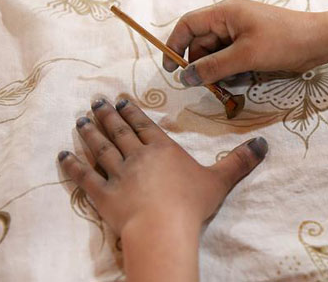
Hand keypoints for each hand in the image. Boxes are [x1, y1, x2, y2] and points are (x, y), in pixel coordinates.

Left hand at [58, 97, 267, 235]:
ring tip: (80, 119)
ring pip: (100, 148)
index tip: (119, 99)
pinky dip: (73, 165)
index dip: (131, 111)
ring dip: (89, 133)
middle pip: (119, 131)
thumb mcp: (220, 180)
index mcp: (163, 149)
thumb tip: (264, 144)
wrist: (163, 228)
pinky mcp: (102, 195)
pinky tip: (63, 154)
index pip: (144, 125)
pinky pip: (84, 177)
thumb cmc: (192, 204)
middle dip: (107, 115)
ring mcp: (117, 174)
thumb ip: (239, 161)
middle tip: (95, 101)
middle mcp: (137, 156)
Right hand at [164, 0, 322, 86]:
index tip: (171, 70)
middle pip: (200, 41)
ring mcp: (241, 31)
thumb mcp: (245, 56)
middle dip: (198, 64)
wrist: (319, 41)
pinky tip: (235, 82)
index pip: (188, 24)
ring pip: (215, 52)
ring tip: (221, 87)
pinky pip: (230, 56)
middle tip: (204, 87)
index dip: (175, 45)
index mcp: (224, 12)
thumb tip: (185, 77)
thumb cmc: (283, 42)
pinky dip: (228, 69)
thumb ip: (213, 67)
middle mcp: (229, 18)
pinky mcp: (252, 43)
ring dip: (214, 70)